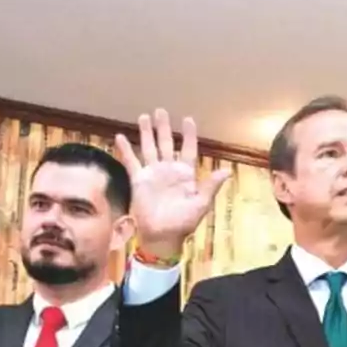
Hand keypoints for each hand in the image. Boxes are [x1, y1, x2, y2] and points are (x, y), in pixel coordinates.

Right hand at [114, 109, 230, 259]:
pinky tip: (120, 136)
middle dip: (164, 127)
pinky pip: (131, 161)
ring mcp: (153, 174)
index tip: (188, 119)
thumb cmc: (184, 222)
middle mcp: (169, 171)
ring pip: (150, 148)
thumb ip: (211, 186)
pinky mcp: (139, 180)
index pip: (189, 149)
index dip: (189, 135)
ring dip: (146, 133)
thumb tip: (226, 172)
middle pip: (167, 143)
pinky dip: (125, 149)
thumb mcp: (200, 204)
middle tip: (160, 111)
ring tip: (144, 117)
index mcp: (186, 175)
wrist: (162, 236)